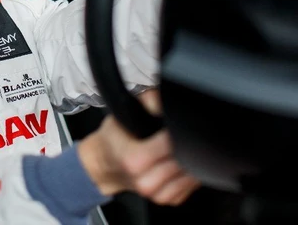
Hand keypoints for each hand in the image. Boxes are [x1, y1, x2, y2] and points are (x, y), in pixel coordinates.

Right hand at [78, 90, 199, 203]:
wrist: (104, 164)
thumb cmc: (114, 138)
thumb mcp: (124, 111)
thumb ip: (150, 101)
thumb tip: (170, 97)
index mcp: (134, 159)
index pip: (171, 144)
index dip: (178, 131)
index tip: (178, 123)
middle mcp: (145, 181)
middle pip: (184, 160)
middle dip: (187, 144)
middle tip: (181, 133)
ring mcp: (157, 194)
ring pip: (192, 175)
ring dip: (193, 159)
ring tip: (181, 146)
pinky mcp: (168, 200)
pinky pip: (192, 186)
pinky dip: (192, 173)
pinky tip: (180, 161)